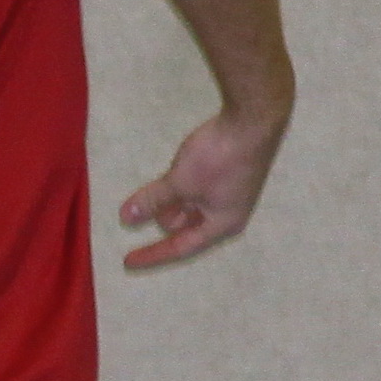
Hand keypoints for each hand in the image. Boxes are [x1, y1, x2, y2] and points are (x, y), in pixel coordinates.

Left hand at [119, 111, 284, 268]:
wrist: (253, 120)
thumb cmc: (219, 158)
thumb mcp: (180, 182)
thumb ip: (153, 201)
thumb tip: (126, 219)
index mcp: (222, 224)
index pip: (180, 247)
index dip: (152, 254)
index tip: (127, 261)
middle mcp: (228, 214)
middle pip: (185, 226)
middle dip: (164, 215)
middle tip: (145, 200)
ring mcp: (229, 194)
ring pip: (189, 206)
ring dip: (172, 198)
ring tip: (163, 181)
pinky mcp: (227, 175)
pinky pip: (196, 190)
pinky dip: (180, 186)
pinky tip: (174, 171)